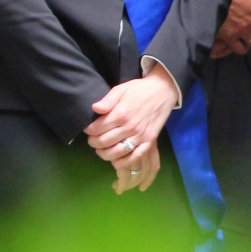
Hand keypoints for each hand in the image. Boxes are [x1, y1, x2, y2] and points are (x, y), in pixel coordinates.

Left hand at [83, 69, 177, 193]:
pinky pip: (135, 156)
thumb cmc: (139, 90)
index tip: (87, 129)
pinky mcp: (149, 141)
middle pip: (105, 141)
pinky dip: (124, 162)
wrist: (162, 91)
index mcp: (121, 114)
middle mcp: (130, 127)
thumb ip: (107, 100)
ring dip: (105, 154)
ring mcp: (140, 136)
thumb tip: (94, 109)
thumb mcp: (120, 89)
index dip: (89, 130)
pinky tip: (116, 161)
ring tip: (100, 150)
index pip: (97, 128)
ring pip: (118, 152)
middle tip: (92, 140)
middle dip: (94, 142)